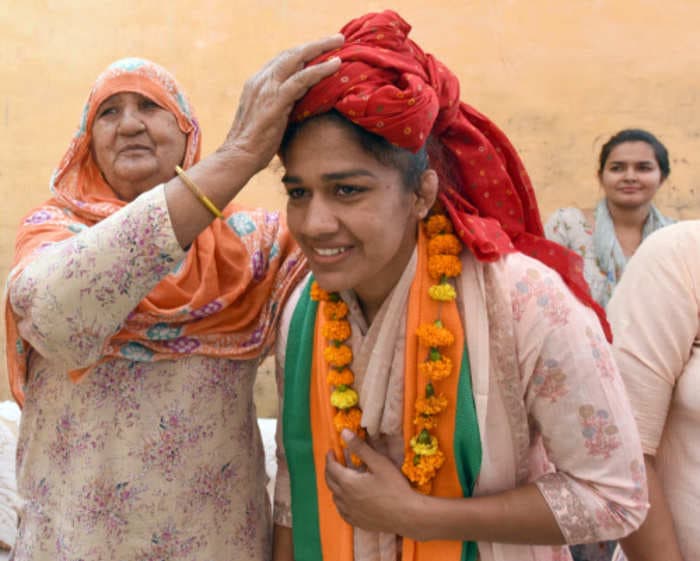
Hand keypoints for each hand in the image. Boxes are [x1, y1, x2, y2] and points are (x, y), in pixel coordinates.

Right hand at [219, 34, 343, 174]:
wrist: (239, 157)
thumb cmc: (254, 147)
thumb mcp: (268, 119)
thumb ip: (280, 107)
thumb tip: (297, 107)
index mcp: (257, 83)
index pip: (282, 60)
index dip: (303, 53)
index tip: (322, 50)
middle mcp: (261, 80)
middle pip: (291, 53)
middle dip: (315, 44)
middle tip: (336, 38)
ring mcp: (267, 88)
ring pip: (298, 59)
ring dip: (321, 48)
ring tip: (340, 42)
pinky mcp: (276, 100)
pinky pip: (302, 78)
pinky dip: (320, 69)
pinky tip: (336, 64)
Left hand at [325, 429, 418, 535]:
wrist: (407, 515)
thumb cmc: (395, 487)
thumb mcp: (378, 463)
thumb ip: (360, 448)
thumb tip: (344, 433)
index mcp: (348, 482)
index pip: (331, 468)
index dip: (330, 458)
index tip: (331, 451)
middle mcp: (345, 499)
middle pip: (330, 482)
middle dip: (330, 470)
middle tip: (334, 462)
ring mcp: (350, 512)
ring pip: (335, 497)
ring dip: (335, 485)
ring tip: (341, 477)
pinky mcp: (357, 522)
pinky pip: (342, 510)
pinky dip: (341, 501)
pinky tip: (347, 499)